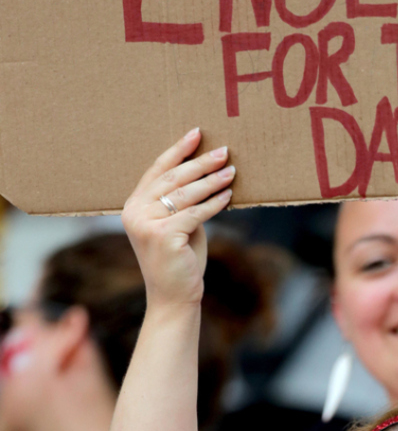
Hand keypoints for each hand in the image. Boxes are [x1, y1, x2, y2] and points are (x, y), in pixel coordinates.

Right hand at [121, 129, 234, 309]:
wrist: (174, 296)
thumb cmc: (180, 260)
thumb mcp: (179, 224)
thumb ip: (183, 201)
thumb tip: (208, 172)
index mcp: (133, 205)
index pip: (157, 170)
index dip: (177, 151)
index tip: (197, 134)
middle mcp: (134, 212)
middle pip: (172, 178)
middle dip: (200, 162)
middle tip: (224, 151)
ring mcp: (146, 224)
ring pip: (185, 194)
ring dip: (211, 180)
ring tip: (231, 170)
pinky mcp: (163, 236)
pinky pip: (195, 213)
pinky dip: (214, 203)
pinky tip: (228, 196)